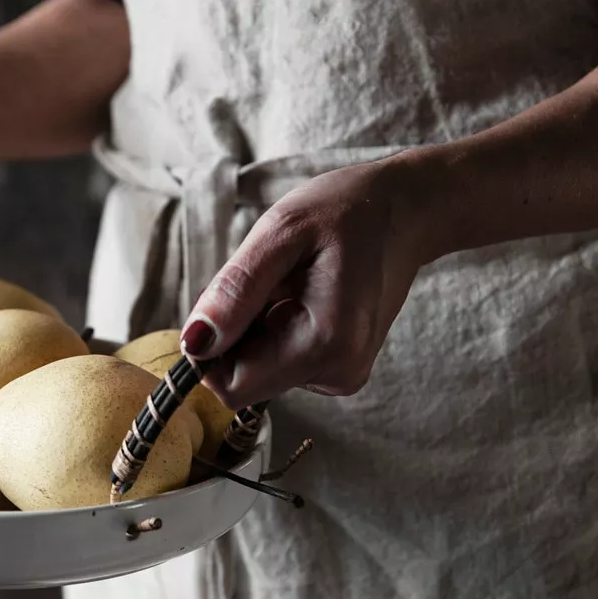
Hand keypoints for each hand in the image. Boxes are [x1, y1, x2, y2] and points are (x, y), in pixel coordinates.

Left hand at [180, 158, 430, 407]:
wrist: (403, 212)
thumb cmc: (345, 211)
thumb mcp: (281, 232)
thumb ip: (236, 291)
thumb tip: (195, 344)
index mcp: (325, 345)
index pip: (232, 387)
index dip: (212, 349)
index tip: (227, 298)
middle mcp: (338, 372)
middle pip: (245, 380)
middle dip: (237, 333)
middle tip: (265, 281)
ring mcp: (343, 374)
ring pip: (261, 369)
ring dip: (257, 327)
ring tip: (291, 281)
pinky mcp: (340, 366)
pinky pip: (282, 361)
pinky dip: (277, 328)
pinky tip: (303, 293)